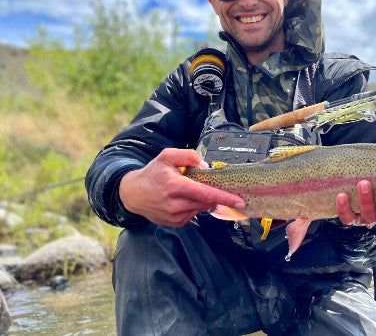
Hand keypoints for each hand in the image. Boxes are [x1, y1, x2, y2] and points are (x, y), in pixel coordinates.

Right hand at [119, 148, 245, 226]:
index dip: (224, 198)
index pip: (205, 193)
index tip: (239, 201)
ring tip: (187, 190)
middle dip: (214, 195)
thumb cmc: (152, 173)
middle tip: (210, 185)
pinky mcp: (175, 223)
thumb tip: (205, 166)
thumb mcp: (167, 156)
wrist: (132, 194)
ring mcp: (175, 217)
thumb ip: (188, 156)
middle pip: (206, 201)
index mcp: (175, 186)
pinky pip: (193, 214)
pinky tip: (182, 199)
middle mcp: (175, 204)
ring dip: (201, 199)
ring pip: (201, 208)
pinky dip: (193, 206)